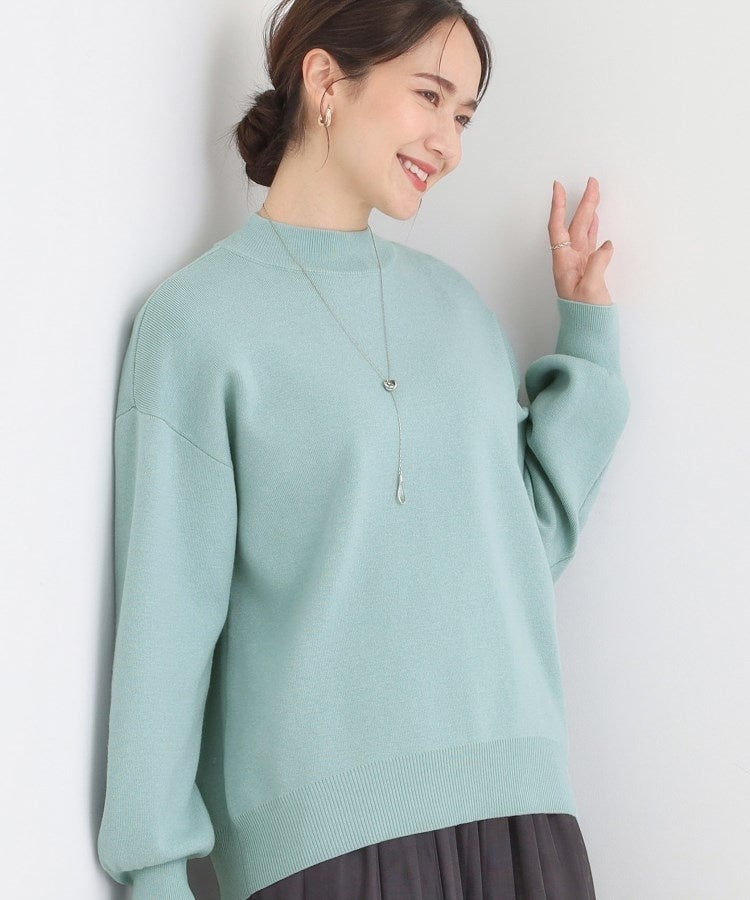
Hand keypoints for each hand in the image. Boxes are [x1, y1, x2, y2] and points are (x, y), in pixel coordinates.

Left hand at [548, 177, 613, 304]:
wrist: (587, 332)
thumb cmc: (585, 316)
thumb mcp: (591, 291)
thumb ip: (597, 265)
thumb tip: (606, 245)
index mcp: (564, 264)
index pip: (558, 229)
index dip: (558, 207)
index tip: (558, 187)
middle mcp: (569, 261)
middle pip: (574, 226)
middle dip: (582, 203)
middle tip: (592, 182)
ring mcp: (579, 264)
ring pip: (583, 232)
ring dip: (589, 212)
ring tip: (595, 193)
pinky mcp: (589, 270)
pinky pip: (590, 242)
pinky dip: (594, 228)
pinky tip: (596, 218)